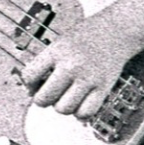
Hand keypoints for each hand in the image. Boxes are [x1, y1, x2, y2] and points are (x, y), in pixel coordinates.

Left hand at [20, 0, 143, 116]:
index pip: (29, 76)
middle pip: (44, 98)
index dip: (28, 84)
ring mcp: (88, 78)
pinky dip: (80, 113)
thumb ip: (45, 64)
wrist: (114, 31)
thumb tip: (32, 90)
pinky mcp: (104, 88)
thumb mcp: (58, 44)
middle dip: (42, 99)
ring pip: (63, 109)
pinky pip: (87, 112)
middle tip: (48, 94)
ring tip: (65, 98)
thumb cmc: (83, 38)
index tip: (34, 84)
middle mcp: (70, 66)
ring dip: (61, 107)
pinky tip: (79, 104)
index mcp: (55, 52)